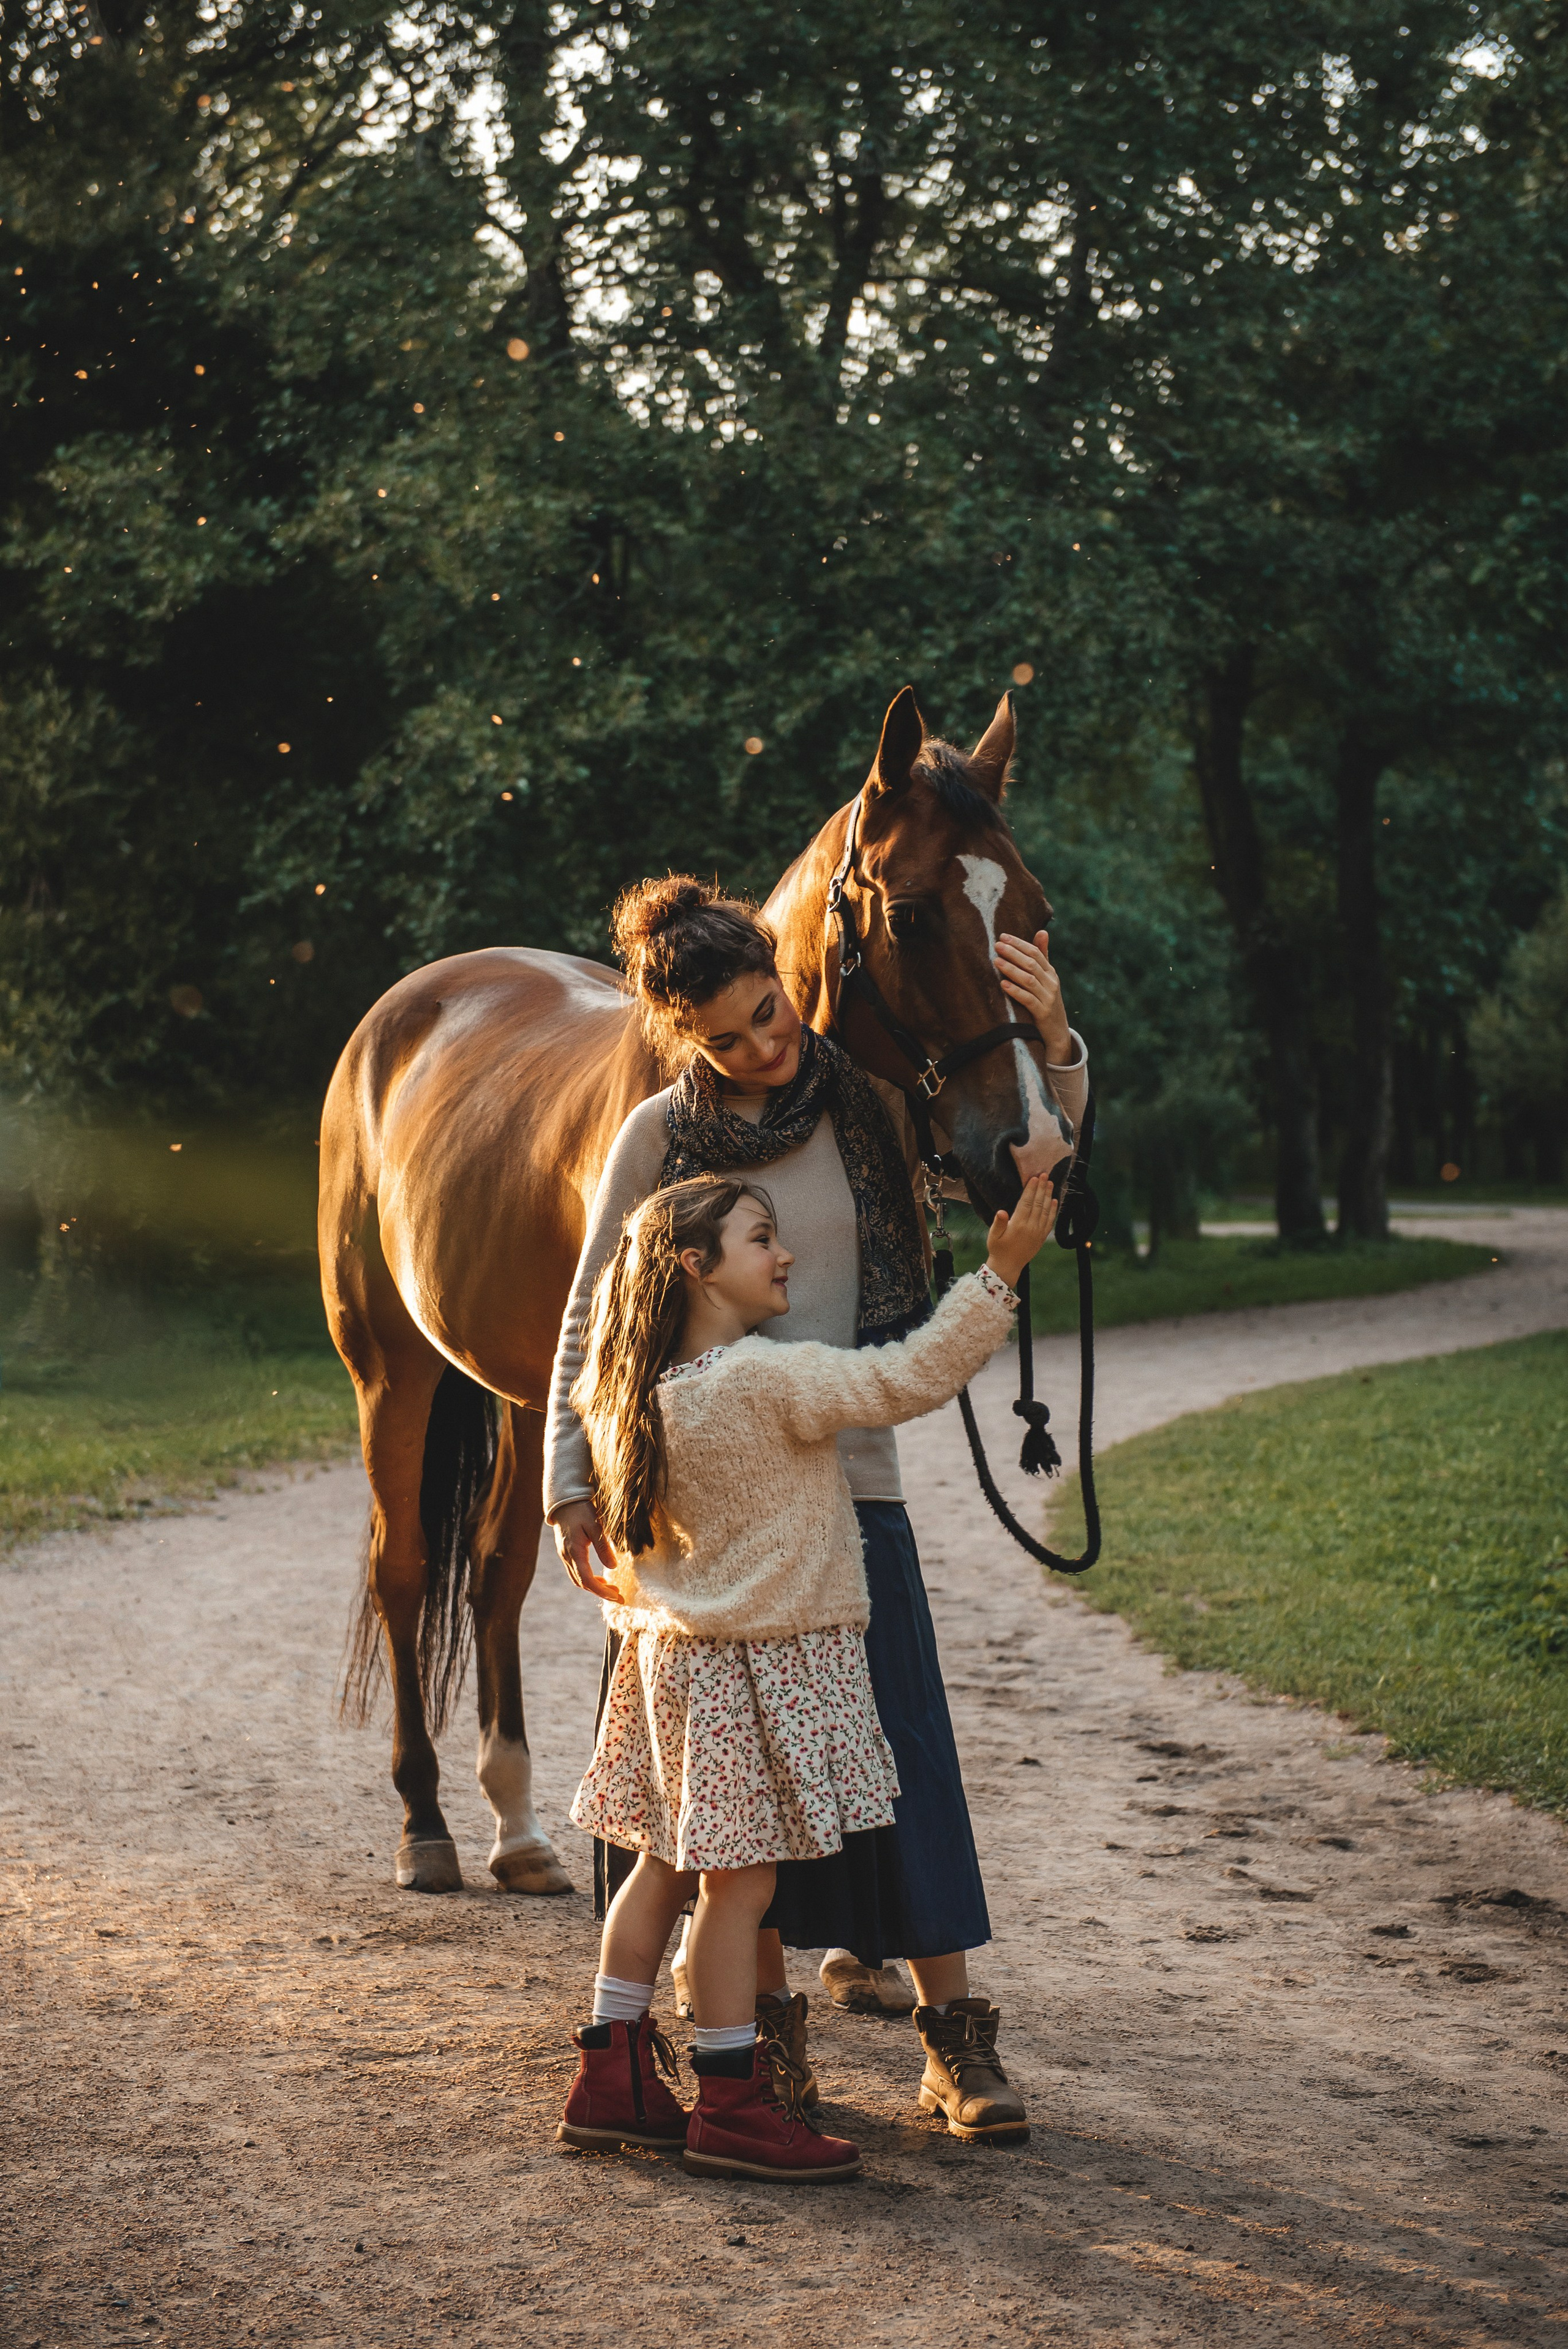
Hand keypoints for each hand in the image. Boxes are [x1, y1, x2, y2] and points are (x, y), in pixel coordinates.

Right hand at [551, 1499, 619, 1602]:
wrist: (564, 1501)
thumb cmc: (581, 1510)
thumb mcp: (595, 1525)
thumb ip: (603, 1547)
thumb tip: (613, 1567)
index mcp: (574, 1552)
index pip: (587, 1580)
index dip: (602, 1591)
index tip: (617, 1597)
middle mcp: (567, 1557)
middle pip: (582, 1584)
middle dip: (600, 1593)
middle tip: (619, 1597)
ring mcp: (565, 1555)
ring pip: (578, 1579)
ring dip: (595, 1587)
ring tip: (613, 1590)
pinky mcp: (566, 1553)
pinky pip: (576, 1572)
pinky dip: (589, 1579)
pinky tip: (601, 1578)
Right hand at [984, 1175, 1059, 1288]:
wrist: (1008, 1266)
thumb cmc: (998, 1249)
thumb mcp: (993, 1236)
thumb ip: (998, 1223)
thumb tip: (1001, 1211)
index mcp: (1018, 1225)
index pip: (1027, 1203)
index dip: (1031, 1189)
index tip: (1035, 1178)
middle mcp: (1031, 1228)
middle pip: (1038, 1204)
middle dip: (1042, 1188)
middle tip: (1045, 1175)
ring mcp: (1038, 1232)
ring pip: (1046, 1210)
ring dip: (1048, 1196)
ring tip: (1050, 1183)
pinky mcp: (1042, 1237)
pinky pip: (1050, 1221)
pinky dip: (1053, 1210)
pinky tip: (1054, 1201)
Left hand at [995, 929, 1071, 1063]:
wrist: (1057, 1032)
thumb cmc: (1046, 1002)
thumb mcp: (1046, 979)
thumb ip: (1042, 956)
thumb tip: (1042, 931)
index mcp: (1050, 972)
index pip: (1035, 952)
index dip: (1019, 944)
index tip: (1003, 936)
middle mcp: (1051, 983)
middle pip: (1031, 963)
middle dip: (1013, 953)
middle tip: (997, 945)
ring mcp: (1048, 998)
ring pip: (1029, 980)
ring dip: (1011, 969)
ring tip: (996, 961)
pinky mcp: (1042, 1013)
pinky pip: (1028, 1000)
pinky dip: (1016, 991)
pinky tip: (1003, 985)